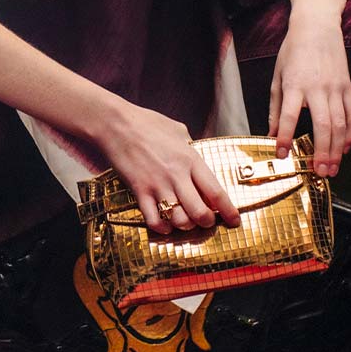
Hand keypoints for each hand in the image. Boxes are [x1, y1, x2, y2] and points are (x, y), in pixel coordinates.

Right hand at [94, 100, 239, 237]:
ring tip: (185, 221)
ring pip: (179, 219)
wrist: (116, 124)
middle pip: (200, 212)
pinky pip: (154, 220)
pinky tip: (165, 224)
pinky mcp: (139, 191)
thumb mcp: (178, 130)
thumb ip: (190, 147)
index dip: (229, 211)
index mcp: (190, 159)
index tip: (235, 221)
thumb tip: (197, 157)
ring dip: (185, 226)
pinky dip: (162, 228)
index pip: (216, 192)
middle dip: (207, 223)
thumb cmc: (147, 123)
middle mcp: (177, 175)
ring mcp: (157, 185)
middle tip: (206, 222)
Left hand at [269, 12, 350, 175]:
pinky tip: (345, 148)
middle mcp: (318, 87)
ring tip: (332, 168)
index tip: (282, 155)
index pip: (291, 115)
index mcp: (296, 84)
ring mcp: (336, 87)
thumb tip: (272, 135)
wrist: (317, 26)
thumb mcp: (277, 76)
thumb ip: (276, 108)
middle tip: (320, 172)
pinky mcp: (348, 86)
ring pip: (341, 123)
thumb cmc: (293, 52)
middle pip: (323, 125)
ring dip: (337, 149)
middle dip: (322, 152)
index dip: (287, 137)